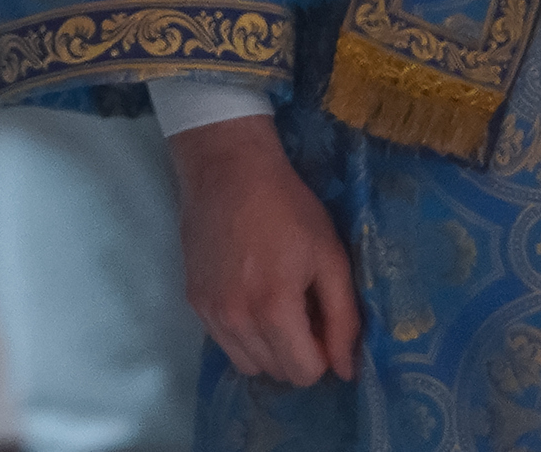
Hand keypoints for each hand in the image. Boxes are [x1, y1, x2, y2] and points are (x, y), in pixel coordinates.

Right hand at [168, 111, 360, 387]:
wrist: (227, 167)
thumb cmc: (288, 207)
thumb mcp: (330, 257)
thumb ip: (344, 319)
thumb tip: (347, 371)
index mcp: (274, 309)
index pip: (304, 373)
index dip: (323, 352)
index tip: (323, 318)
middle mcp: (236, 320)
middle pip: (277, 372)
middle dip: (298, 351)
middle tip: (303, 307)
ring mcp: (209, 312)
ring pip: (248, 364)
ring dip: (269, 348)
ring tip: (275, 304)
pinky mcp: (194, 300)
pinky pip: (224, 342)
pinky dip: (243, 334)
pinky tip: (250, 295)